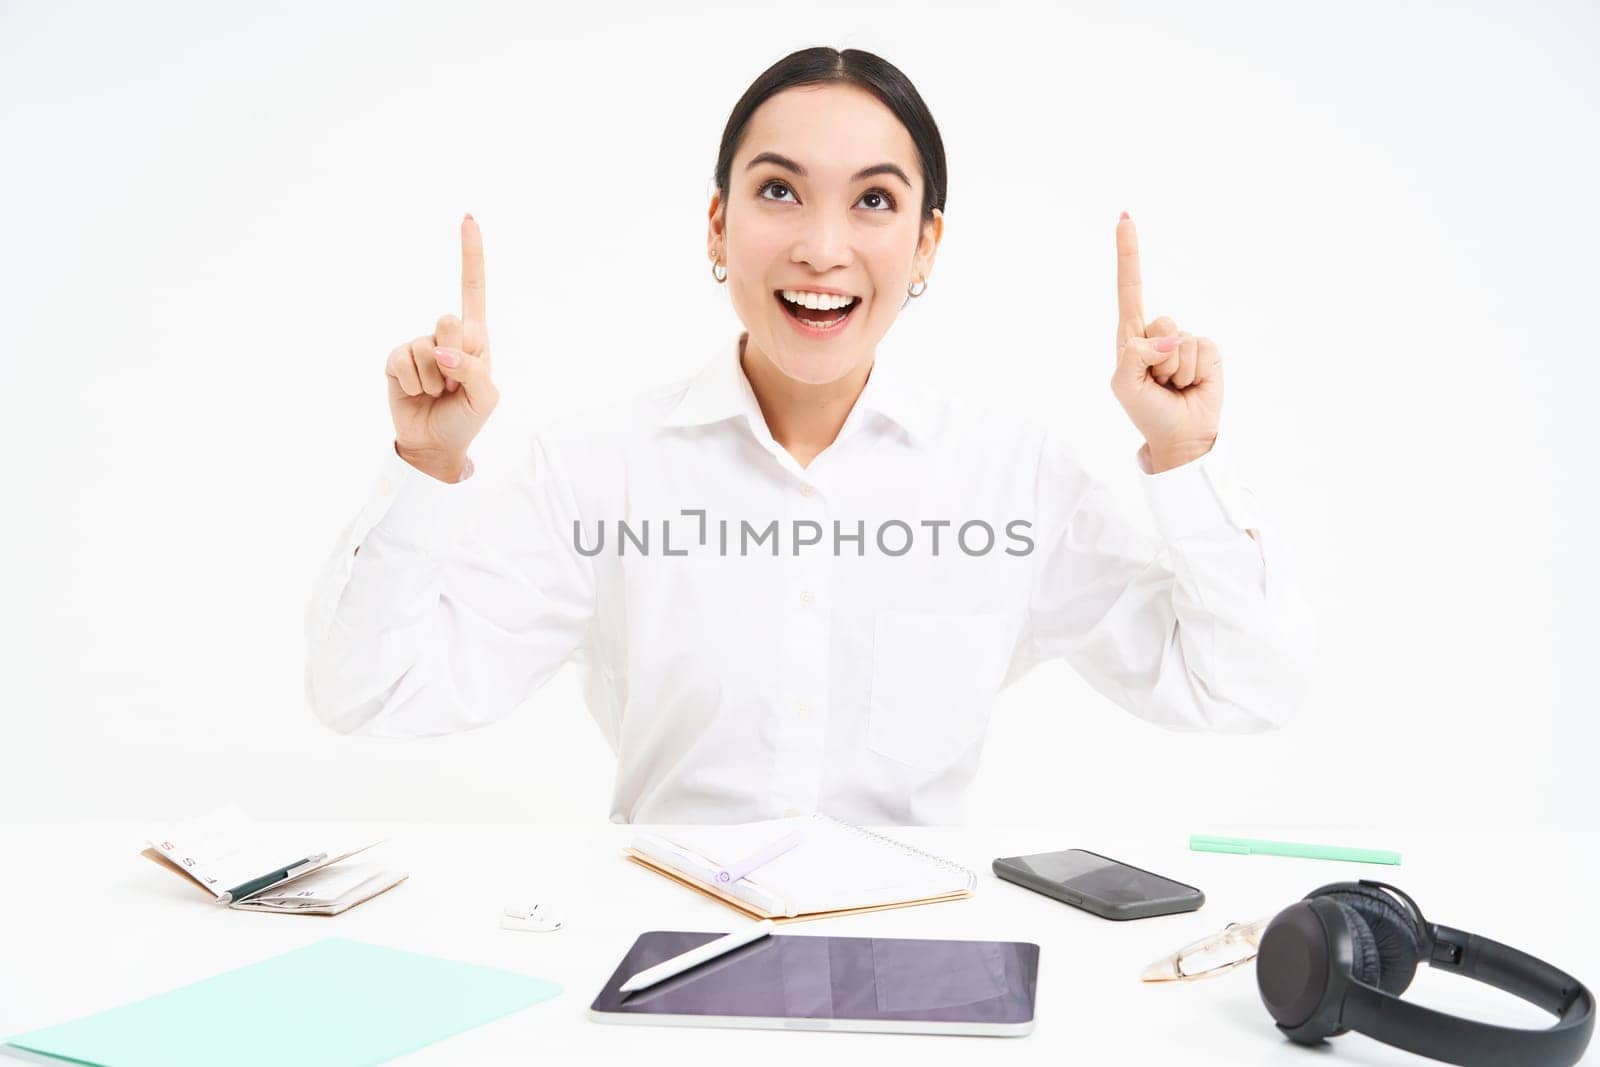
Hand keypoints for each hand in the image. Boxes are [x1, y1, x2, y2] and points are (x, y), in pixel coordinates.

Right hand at [385, 215, 499, 478]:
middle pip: (448, 321)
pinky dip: (413, 385)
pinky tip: (417, 394)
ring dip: (435, 380)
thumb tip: (442, 352)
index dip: (471, 255)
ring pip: (426, 349)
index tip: (468, 219)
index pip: (472, 290)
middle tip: (454, 383)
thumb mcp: (485, 397)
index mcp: (474, 337)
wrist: (434, 444)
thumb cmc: (465, 417)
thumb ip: (472, 369)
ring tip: (437, 393)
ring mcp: (418, 345)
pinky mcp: (396, 359)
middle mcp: (445, 335)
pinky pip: (404, 362)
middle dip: (455, 357)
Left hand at [1110, 213, 1222, 471]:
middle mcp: (1158, 333)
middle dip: (1158, 358)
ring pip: (1182, 340)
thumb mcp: (1125, 384)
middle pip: (1161, 322)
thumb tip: (1170, 338)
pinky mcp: (1208, 350)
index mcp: (1132, 336)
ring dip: (1176, 371)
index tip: (1124, 217)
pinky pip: (1203, 349)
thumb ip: (1137, 355)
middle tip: (1158, 382)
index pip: (1129, 287)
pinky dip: (1196, 372)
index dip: (1128, 252)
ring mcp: (1185, 341)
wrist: (1181, 436)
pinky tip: (1191, 385)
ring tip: (1172, 387)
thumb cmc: (1147, 411)